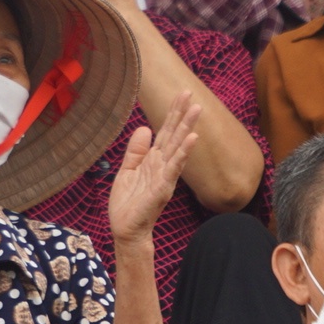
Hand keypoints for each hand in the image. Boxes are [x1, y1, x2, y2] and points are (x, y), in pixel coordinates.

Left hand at [107, 91, 199, 245]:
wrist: (126, 229)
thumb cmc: (128, 203)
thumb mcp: (127, 170)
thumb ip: (135, 151)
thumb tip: (144, 128)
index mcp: (153, 160)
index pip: (165, 132)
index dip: (172, 113)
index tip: (181, 94)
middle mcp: (162, 165)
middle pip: (173, 135)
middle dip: (182, 114)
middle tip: (191, 94)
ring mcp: (164, 176)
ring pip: (177, 147)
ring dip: (187, 128)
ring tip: (197, 110)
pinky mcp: (163, 188)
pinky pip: (174, 167)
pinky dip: (183, 152)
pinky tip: (192, 138)